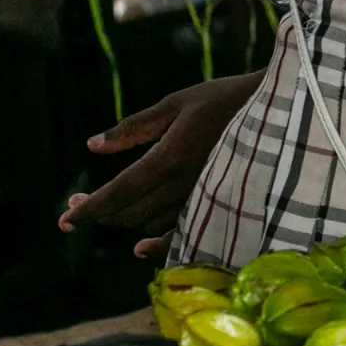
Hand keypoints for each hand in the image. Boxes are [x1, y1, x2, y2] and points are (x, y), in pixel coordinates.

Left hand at [58, 71, 261, 258]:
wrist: (280, 110)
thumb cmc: (225, 98)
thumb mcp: (177, 102)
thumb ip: (134, 127)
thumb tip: (93, 145)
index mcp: (171, 157)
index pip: (120, 191)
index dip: (90, 208)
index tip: (65, 218)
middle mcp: (184, 184)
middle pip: (130, 212)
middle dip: (99, 213)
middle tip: (76, 206)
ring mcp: (202, 198)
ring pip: (149, 223)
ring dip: (122, 222)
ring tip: (103, 210)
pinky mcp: (217, 204)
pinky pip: (182, 233)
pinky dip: (158, 244)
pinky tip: (140, 247)